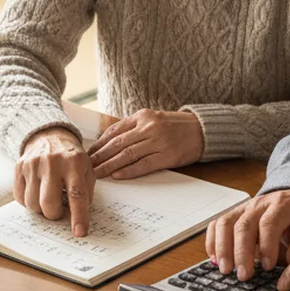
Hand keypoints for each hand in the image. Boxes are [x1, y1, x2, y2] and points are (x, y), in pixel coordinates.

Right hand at [13, 127, 94, 235]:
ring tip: (48, 199)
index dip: (79, 216)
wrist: (50, 136)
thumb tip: (78, 217)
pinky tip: (37, 193)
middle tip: (59, 211)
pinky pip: (20, 197)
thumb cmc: (72, 158)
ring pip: (32, 203)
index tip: (80, 232)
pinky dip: (29, 202)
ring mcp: (33, 164)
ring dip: (41, 209)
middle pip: (49, 203)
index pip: (77, 194)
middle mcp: (52, 162)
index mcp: (74, 162)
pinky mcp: (19, 167)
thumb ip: (86, 192)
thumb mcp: (87, 169)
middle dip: (55, 215)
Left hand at [88, 109, 203, 179]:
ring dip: (109, 165)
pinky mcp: (167, 155)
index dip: (99, 143)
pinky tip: (117, 175)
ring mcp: (158, 141)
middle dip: (99, 156)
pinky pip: (144, 165)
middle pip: (117, 143)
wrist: (203, 129)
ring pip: (127, 155)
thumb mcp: (153, 119)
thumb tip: (110, 142)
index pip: (114, 131)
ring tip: (96, 173)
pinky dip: (129, 171)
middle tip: (86, 166)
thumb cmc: (176, 126)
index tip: (88, 153)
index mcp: (142, 116)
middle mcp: (148, 127)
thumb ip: (134, 128)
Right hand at [205, 189, 289, 279]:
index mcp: (283, 204)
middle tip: (244, 276)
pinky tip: (215, 259)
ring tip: (226, 270)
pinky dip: (212, 241)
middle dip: (242, 252)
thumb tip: (287, 271)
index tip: (268, 267)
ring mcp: (244, 208)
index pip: (270, 222)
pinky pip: (216, 224)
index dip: (267, 245)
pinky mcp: (233, 215)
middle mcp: (260, 204)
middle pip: (244, 224)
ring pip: (225, 223)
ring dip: (223, 248)